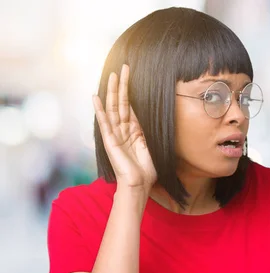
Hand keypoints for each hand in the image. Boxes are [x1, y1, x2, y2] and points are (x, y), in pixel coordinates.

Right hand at [93, 64, 156, 192]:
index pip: (130, 106)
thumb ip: (149, 131)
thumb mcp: (152, 146)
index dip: (130, 91)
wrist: (139, 185)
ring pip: (113, 108)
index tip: (131, 76)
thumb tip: (153, 118)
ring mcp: (115, 134)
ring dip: (112, 91)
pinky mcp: (110, 141)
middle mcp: (122, 130)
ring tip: (112, 75)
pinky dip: (100, 110)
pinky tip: (95, 97)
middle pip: (121, 102)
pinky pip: (104, 122)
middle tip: (124, 67)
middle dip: (122, 85)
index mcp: (133, 130)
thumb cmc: (147, 170)